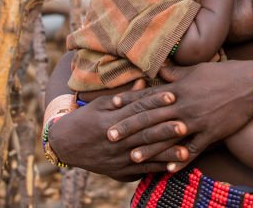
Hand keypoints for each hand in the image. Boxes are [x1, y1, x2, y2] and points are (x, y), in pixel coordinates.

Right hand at [48, 83, 190, 178]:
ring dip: (167, 153)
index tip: (173, 95)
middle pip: (144, 133)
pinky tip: (174, 166)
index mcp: (110, 120)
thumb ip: (124, 96)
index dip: (154, 102)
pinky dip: (158, 168)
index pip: (136, 109)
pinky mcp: (120, 170)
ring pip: (146, 154)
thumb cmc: (85, 120)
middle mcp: (115, 140)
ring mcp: (117, 157)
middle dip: (165, 129)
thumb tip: (144, 82)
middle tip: (185, 124)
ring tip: (187, 150)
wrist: (65, 146)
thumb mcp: (100, 104)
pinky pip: (142, 170)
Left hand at [109, 60, 252, 168]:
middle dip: (129, 128)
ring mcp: (197, 121)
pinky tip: (168, 169)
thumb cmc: (223, 74)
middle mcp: (184, 105)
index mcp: (179, 88)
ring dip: (149, 148)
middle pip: (152, 118)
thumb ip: (175, 72)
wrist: (251, 85)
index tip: (111, 107)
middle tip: (110, 136)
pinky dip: (181, 160)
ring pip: (168, 137)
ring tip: (132, 157)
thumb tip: (157, 67)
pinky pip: (194, 150)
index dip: (129, 102)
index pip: (149, 96)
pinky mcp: (211, 134)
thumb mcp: (196, 69)